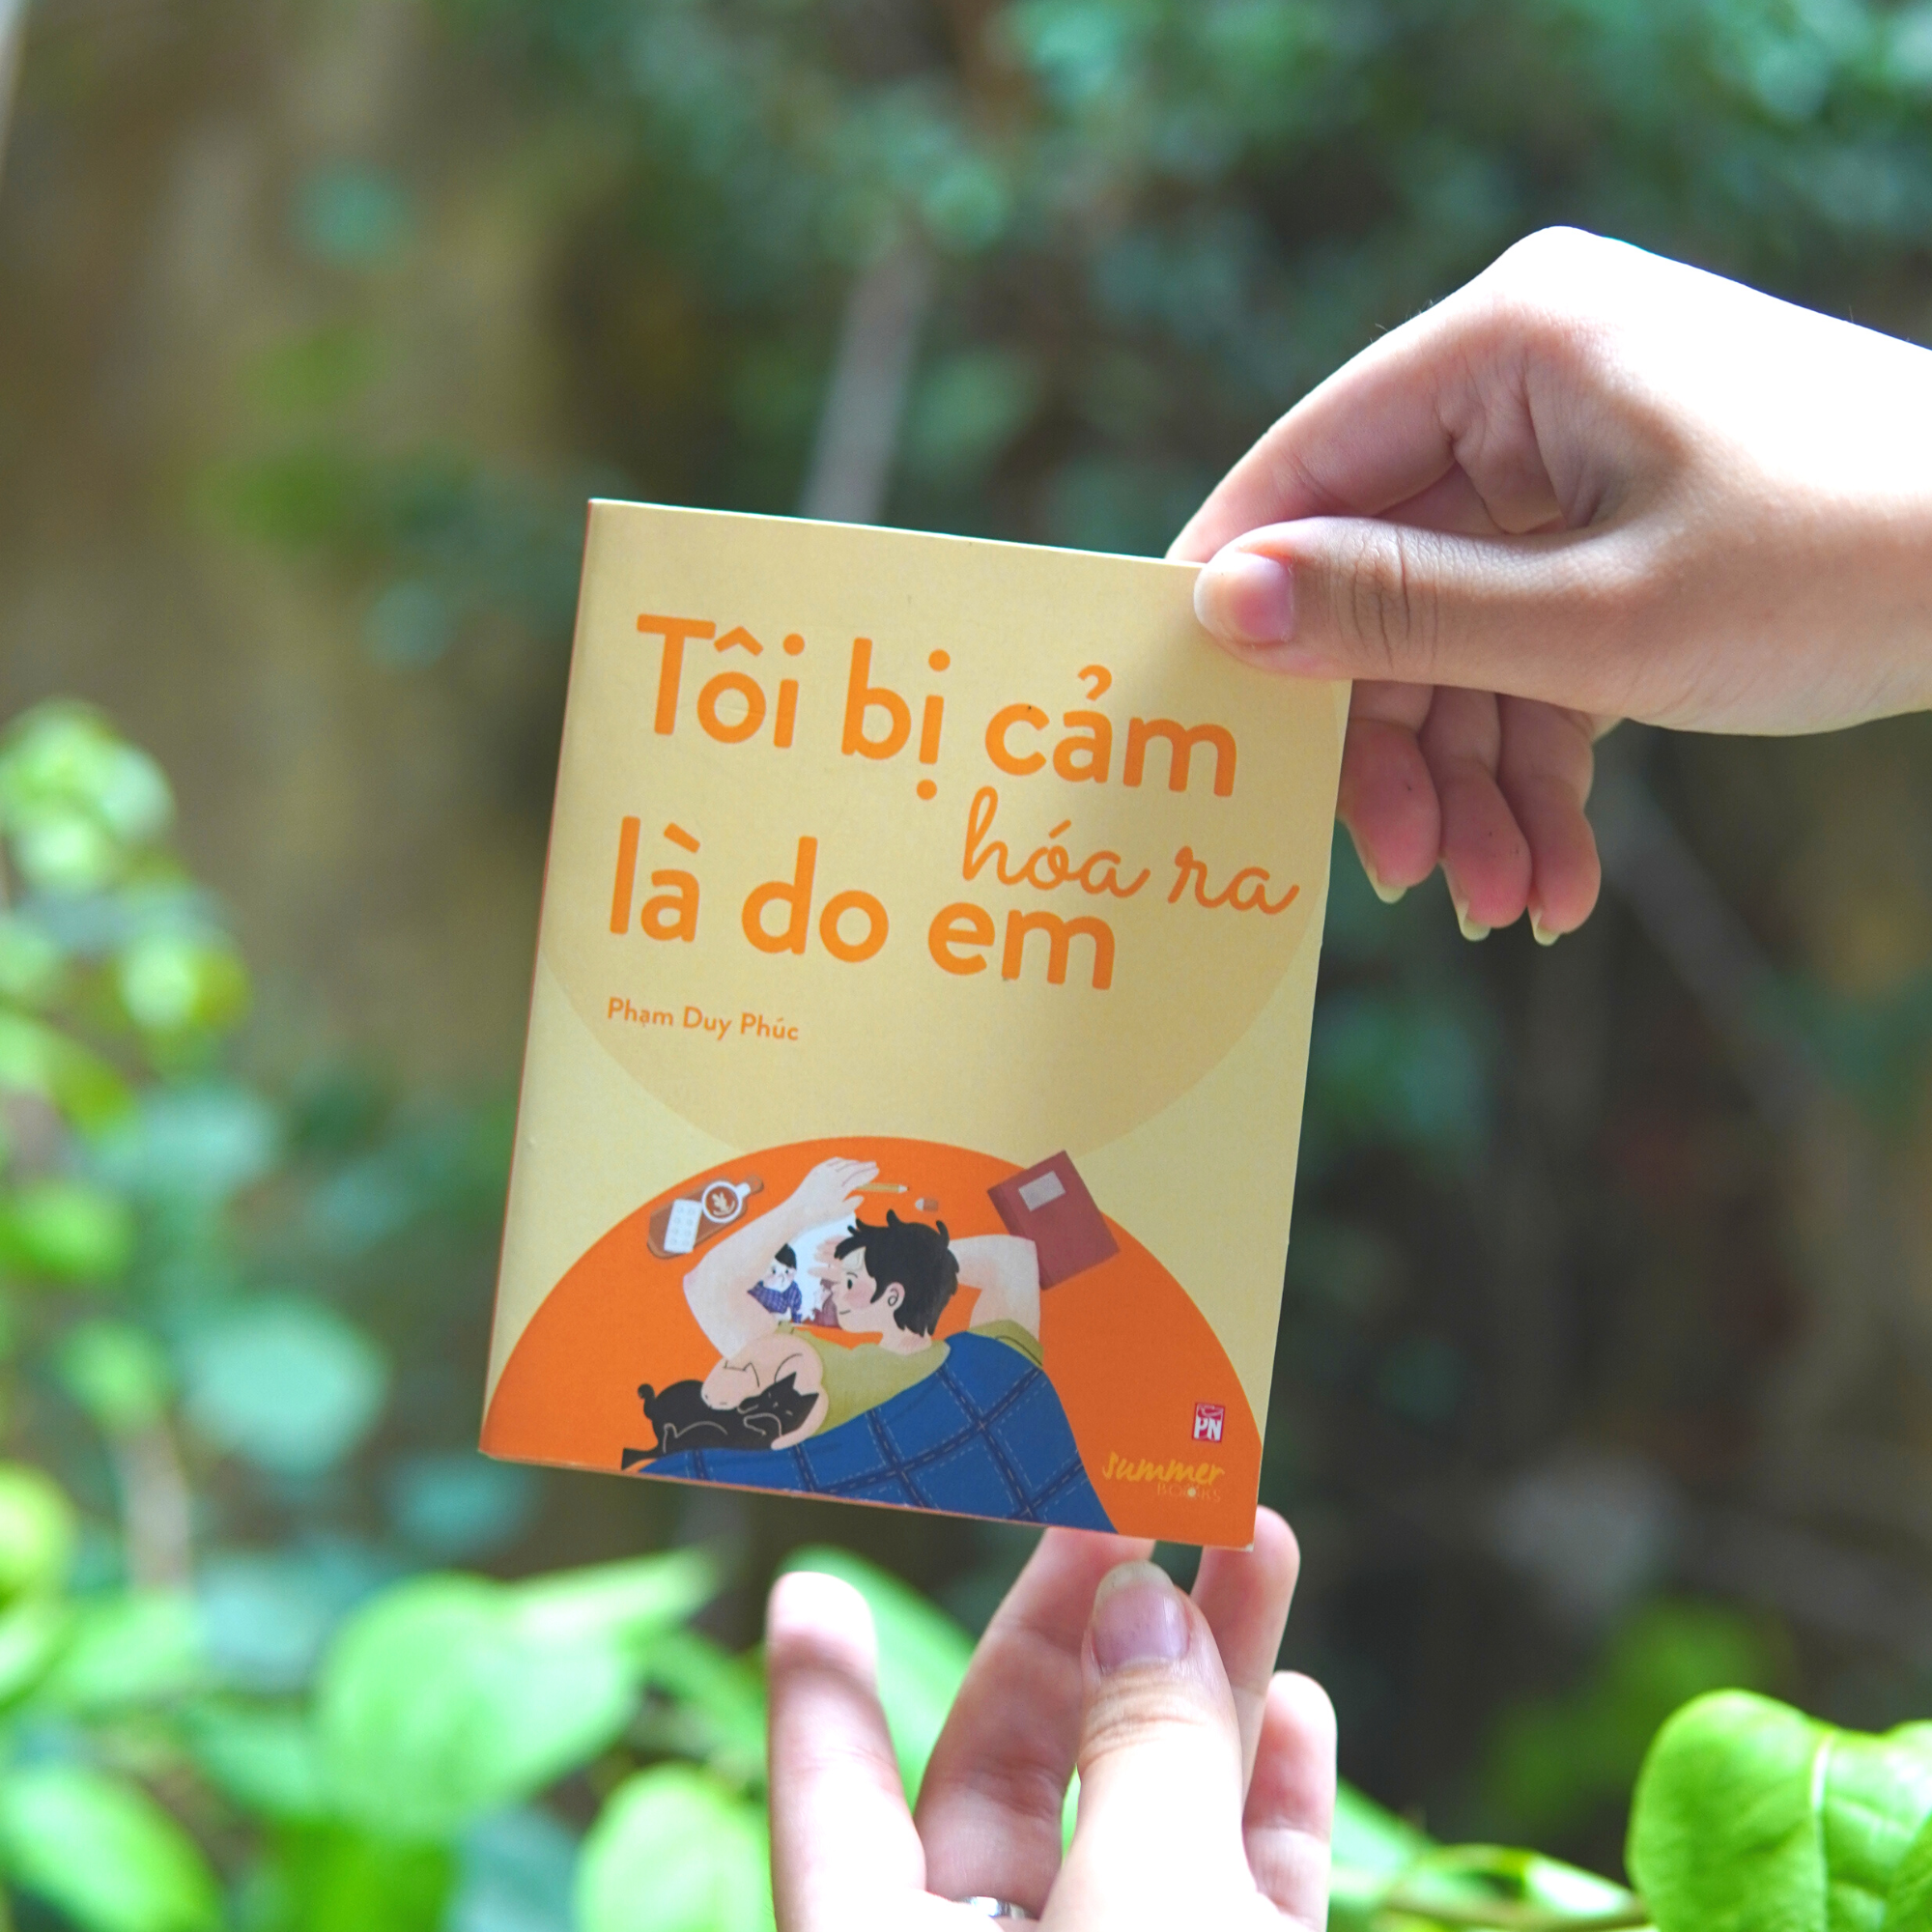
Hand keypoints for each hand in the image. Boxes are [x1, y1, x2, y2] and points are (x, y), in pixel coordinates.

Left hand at [766, 1509, 1334, 1929]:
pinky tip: (1302, 1707)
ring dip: (1213, 1681)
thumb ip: (1143, 1753)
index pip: (833, 1805)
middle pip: (1019, 1777)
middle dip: (1086, 1628)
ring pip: (1151, 1818)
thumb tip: (1146, 1609)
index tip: (813, 1587)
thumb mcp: (1141, 1910)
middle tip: (1130, 1500)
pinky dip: (1272, 1810)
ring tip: (1259, 1540)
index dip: (822, 1697)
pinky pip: (1239, 1902)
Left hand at [788, 1157, 877, 1225]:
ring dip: (853, 1163)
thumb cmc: (818, 1214)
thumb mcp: (838, 1213)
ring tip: (861, 1164)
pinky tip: (844, 1162)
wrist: (798, 1210)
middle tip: (873, 1164)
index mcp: (840, 1188)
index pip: (858, 1178)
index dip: (869, 1174)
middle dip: (864, 1166)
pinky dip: (841, 1161)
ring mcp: (824, 1172)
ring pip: (843, 1163)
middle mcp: (833, 1177)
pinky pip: (832, 1161)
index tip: (877, 1171)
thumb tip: (861, 1197)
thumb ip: (851, 1204)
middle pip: (853, 1168)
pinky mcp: (816, 1170)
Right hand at [1173, 226, 1931, 940]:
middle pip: (1380, 583)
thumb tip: (1216, 607)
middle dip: (1397, 746)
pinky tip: (1552, 876)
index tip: (1193, 729)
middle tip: (1398, 873)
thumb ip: (1393, 613)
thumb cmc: (1847, 566)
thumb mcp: (1594, 619)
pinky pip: (1531, 652)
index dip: (1240, 603)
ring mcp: (1577, 462)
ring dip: (1473, 784)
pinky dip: (1536, 765)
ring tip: (1504, 901)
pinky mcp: (1621, 534)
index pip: (1305, 471)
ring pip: (1455, 639)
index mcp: (1507, 349)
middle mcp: (1526, 388)